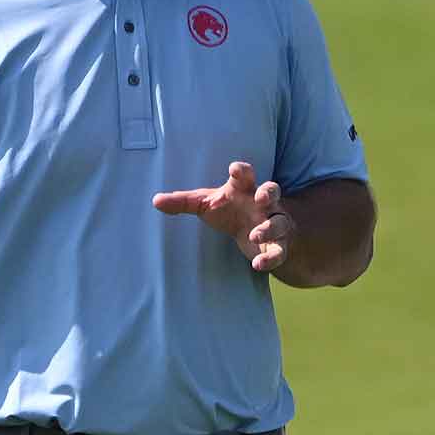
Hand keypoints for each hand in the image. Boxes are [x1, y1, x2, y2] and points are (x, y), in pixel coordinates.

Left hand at [153, 161, 293, 271]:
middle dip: (269, 192)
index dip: (241, 171)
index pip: (245, 174)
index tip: (234, 169)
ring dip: (269, 228)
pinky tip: (257, 265)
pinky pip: (279, 251)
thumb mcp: (206, 204)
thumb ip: (183, 202)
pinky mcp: (278, 244)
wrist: (256, 229)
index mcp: (244, 189)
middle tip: (262, 197)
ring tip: (255, 235)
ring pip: (280, 222)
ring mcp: (274, 222)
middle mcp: (262, 203)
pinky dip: (271, 258)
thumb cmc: (229, 209)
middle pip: (272, 190)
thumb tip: (155, 201)